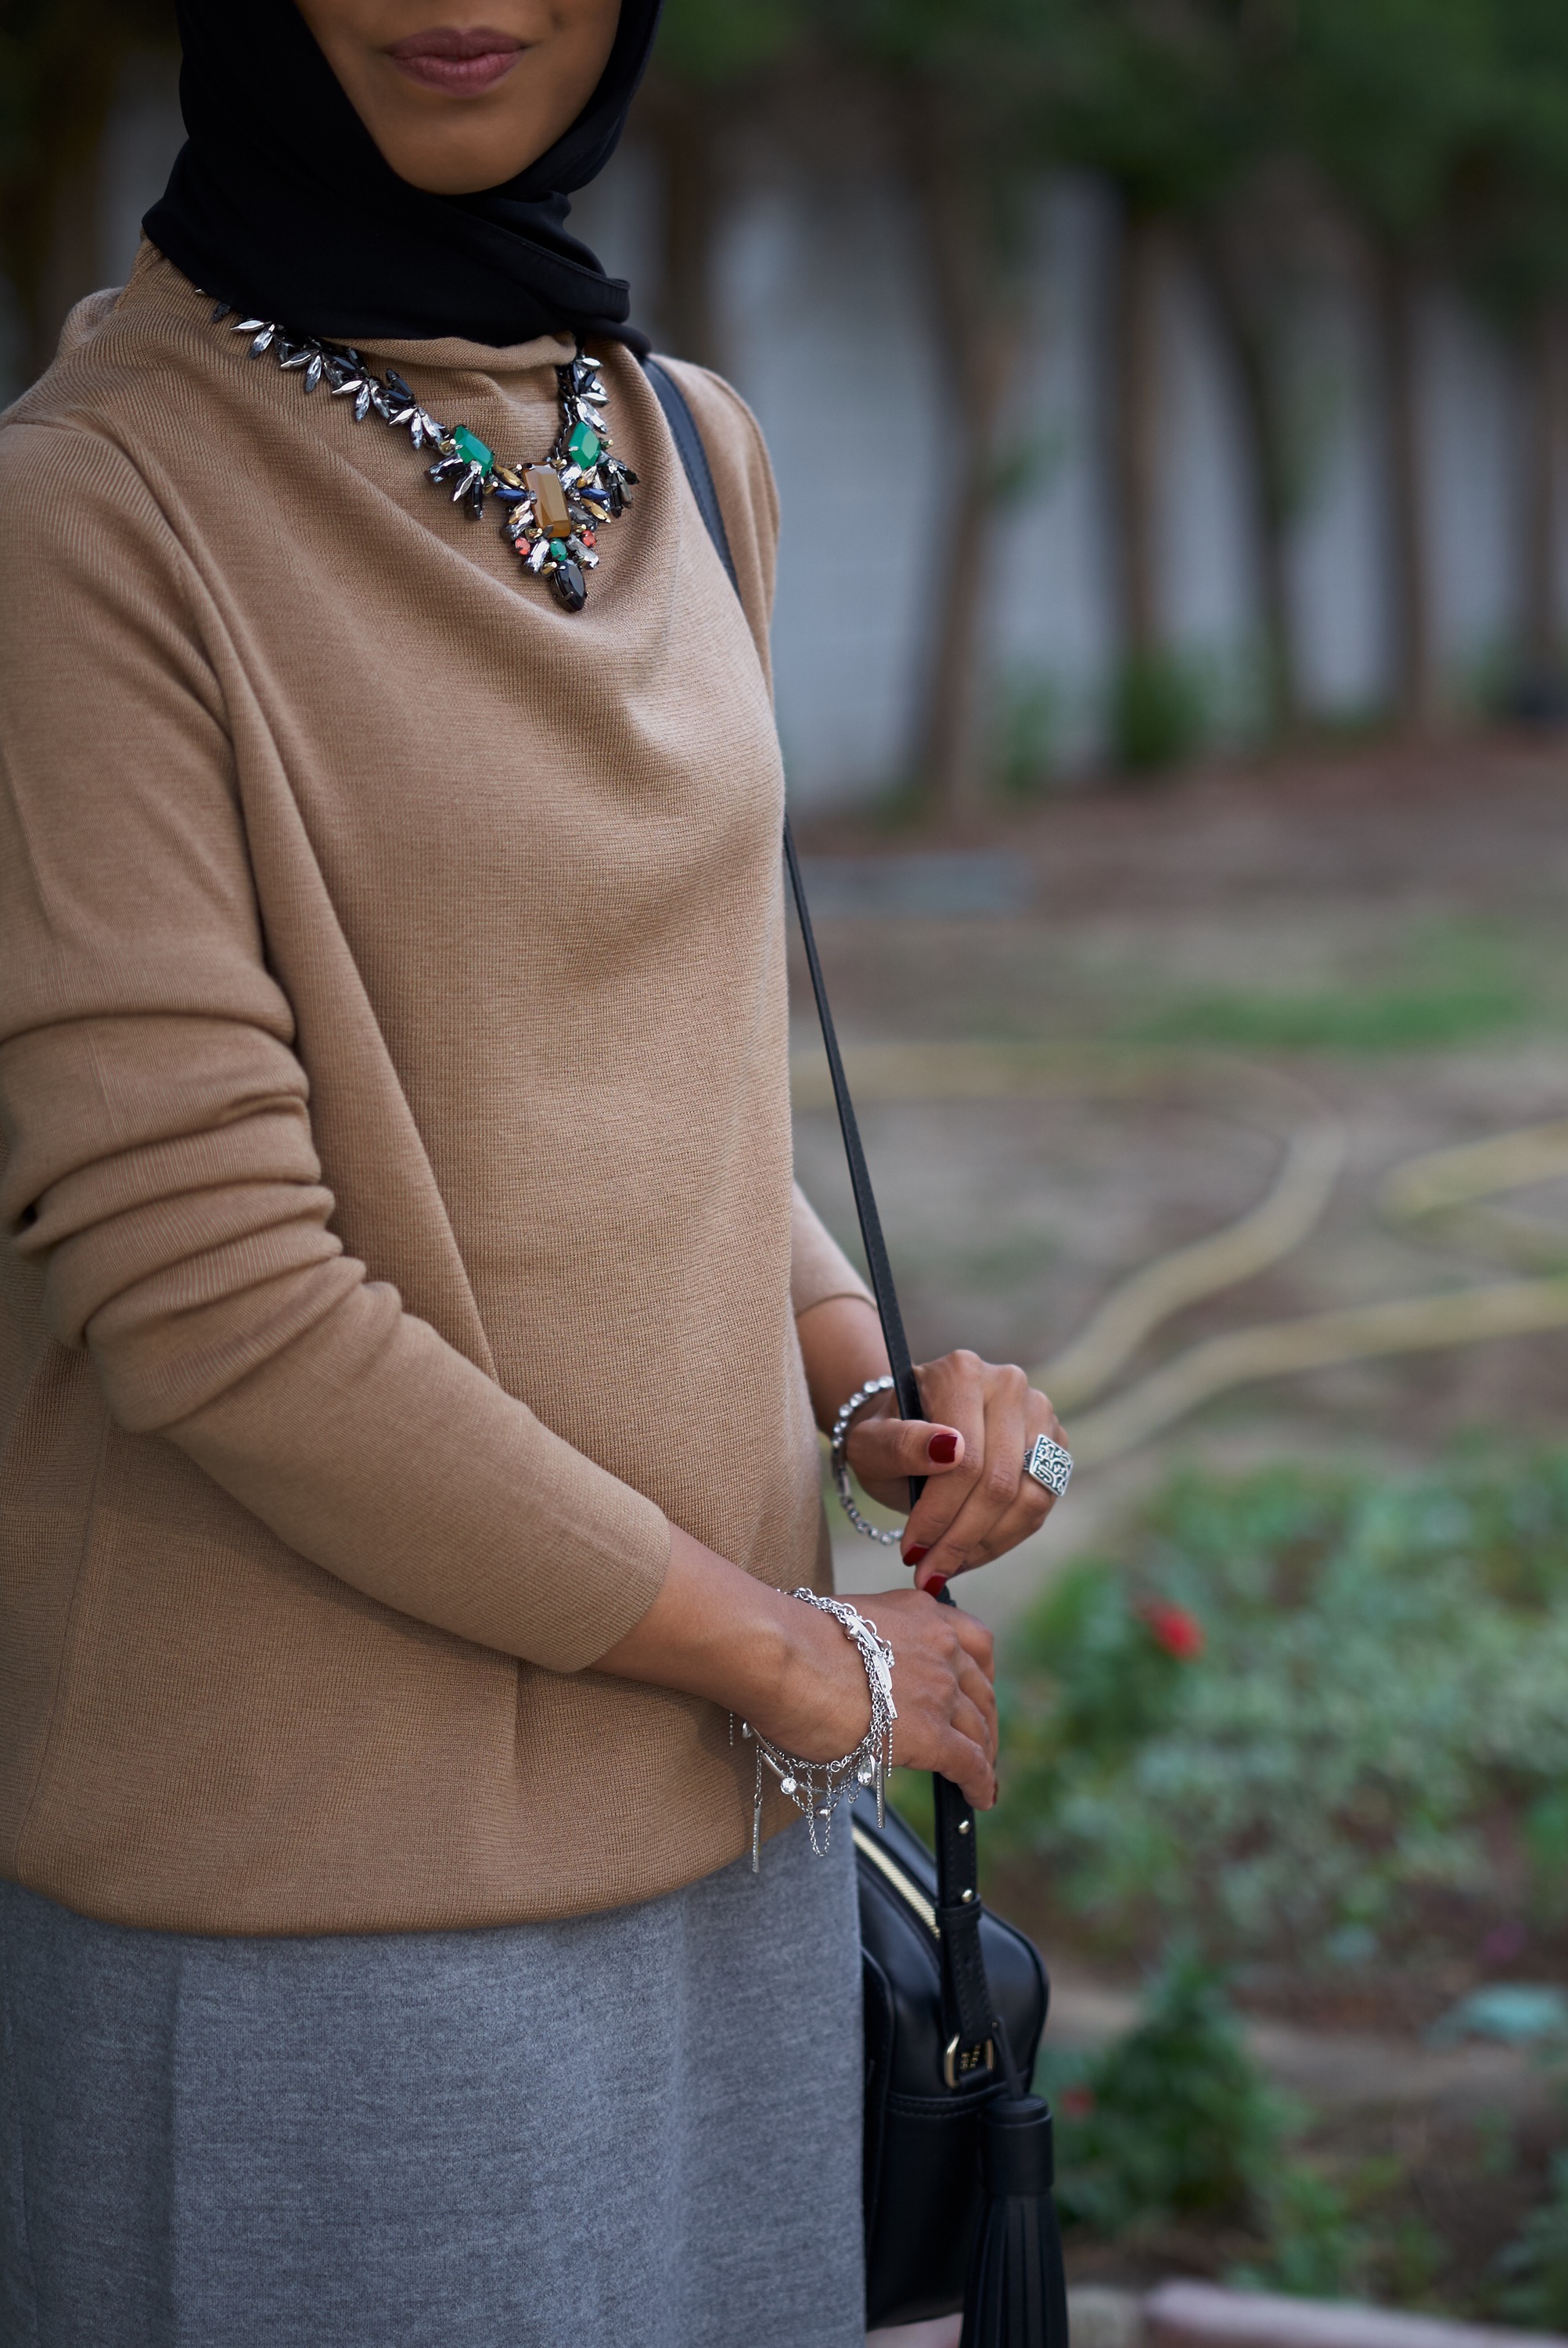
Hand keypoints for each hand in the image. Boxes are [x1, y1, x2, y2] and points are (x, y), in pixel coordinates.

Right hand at [754, 1583, 997, 1809]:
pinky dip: (980, 1782)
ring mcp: (939, 1688)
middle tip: (980, 1741)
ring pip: (978, 1727)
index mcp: (918, 1612)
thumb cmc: (791, 1641)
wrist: (782, 1654)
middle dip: (983, 1718)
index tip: (975, 1692)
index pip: (971, 1641)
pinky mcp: (931, 1733)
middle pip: (980, 1688)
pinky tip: (979, 1797)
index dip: (978, 1674)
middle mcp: (939, 1645)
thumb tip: (859, 1681)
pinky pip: (969, 1763)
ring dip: (983, 1753)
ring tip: (980, 1777)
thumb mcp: (848, 1628)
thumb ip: (870, 1650)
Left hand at [844, 1351, 1066, 1590]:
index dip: (939, 1514)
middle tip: (928, 1573)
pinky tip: (970, 1552)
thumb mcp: (871, 1443)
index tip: (910, 1551)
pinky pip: (1040, 1506)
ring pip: (1028, 1499)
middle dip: (960, 1539)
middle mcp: (1009, 1385)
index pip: (966, 1460)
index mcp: (962, 1372)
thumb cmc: (886, 1436)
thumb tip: (948, 1448)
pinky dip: (1004, 1539)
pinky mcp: (1054, 1447)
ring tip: (947, 1566)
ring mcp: (1039, 1414)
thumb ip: (900, 1443)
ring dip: (985, 1545)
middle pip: (999, 1483)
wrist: (912, 1430)